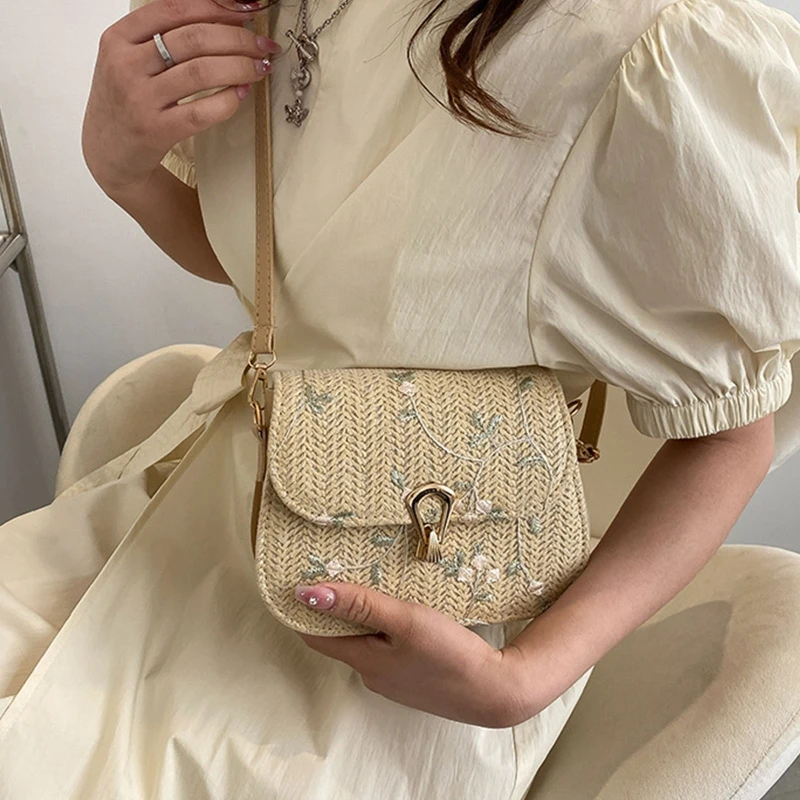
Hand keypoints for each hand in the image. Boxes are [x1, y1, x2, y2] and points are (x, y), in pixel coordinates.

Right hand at [82, 0, 280, 195]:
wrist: (108, 151)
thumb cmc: (126, 100)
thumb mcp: (129, 59)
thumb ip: (162, 36)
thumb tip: (222, 17)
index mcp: (118, 38)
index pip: (173, 9)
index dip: (216, 6)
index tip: (247, 11)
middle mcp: (126, 65)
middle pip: (194, 38)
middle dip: (238, 38)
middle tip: (262, 44)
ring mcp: (141, 99)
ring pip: (202, 72)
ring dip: (240, 66)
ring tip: (260, 67)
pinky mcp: (157, 130)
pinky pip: (203, 111)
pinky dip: (229, 100)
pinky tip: (242, 93)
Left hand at [294, 582, 536, 727]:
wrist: (495, 691)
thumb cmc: (449, 653)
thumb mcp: (403, 619)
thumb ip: (358, 604)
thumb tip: (305, 593)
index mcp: (363, 661)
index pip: (315, 635)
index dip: (304, 608)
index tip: (302, 576)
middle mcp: (372, 674)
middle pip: (341, 637)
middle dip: (337, 608)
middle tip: (342, 570)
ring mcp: (394, 680)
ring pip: (367, 643)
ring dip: (364, 618)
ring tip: (374, 585)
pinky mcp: (414, 678)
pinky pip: (388, 650)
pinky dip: (386, 630)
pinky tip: (403, 614)